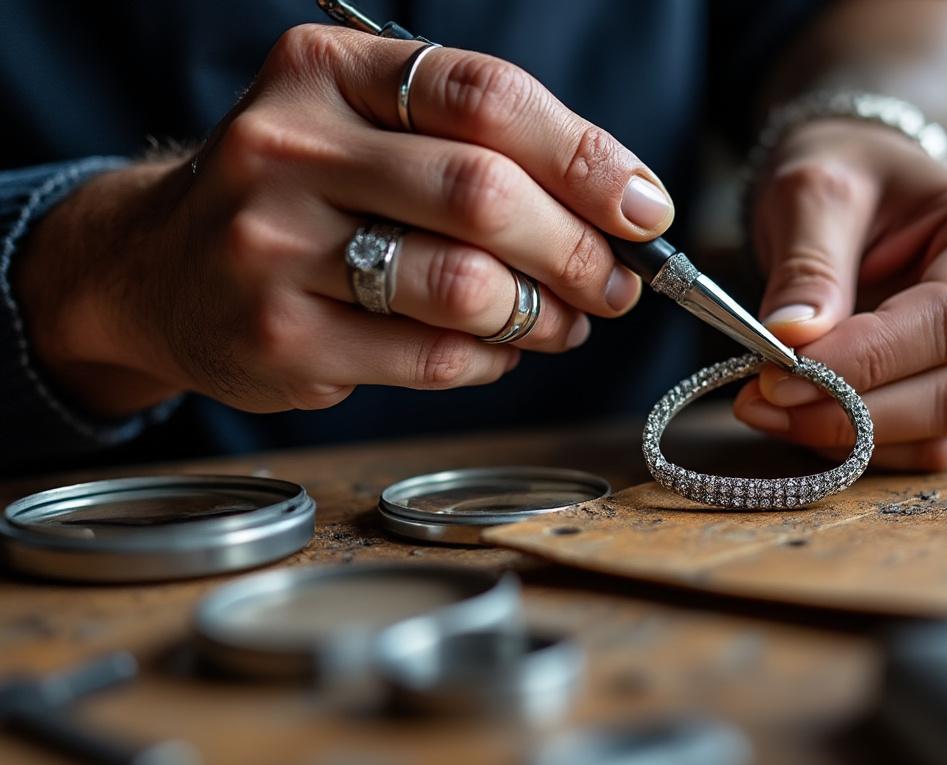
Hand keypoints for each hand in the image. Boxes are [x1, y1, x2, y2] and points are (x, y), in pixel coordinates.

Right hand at [17, 25, 674, 416]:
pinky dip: (490, 359)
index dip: (584, 156)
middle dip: (576, 248)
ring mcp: (273, 247)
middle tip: (617, 282)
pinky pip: (431, 357)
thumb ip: (472, 142)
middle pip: (481, 194)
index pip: (484, 95)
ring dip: (543, 314)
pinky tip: (497, 348)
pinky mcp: (278, 338)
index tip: (642, 206)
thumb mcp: (359, 124)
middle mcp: (288, 148)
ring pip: (463, 286)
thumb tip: (620, 204)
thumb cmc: (297, 191)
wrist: (154, 267)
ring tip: (565, 321)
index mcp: (325, 73)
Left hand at [733, 119, 946, 470]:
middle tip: (758, 400)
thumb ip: (808, 263)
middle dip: (849, 410)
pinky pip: (935, 450)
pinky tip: (809, 415)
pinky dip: (866, 446)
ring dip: (851, 437)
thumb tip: (791, 338)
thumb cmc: (854, 179)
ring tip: (770, 405)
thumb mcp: (816, 191)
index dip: (865, 361)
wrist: (872, 193)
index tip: (777, 373)